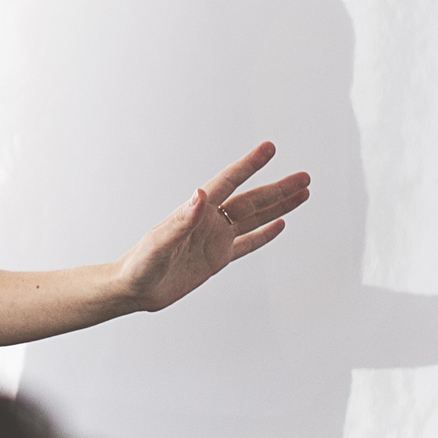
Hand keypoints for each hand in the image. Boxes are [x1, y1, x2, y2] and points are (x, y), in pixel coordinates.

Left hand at [117, 141, 312, 314]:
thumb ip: (181, 220)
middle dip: (278, 188)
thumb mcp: (159, 243)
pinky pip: (247, 244)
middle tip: (304, 176)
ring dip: (278, 206)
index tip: (269, 148)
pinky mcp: (217, 258)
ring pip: (254, 219)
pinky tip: (280, 224)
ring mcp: (215, 239)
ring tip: (302, 193)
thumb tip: (199, 195)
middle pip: (251, 200)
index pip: (228, 182)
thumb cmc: (139, 265)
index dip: (249, 165)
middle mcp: (209, 222)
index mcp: (196, 213)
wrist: (133, 289)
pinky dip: (265, 235)